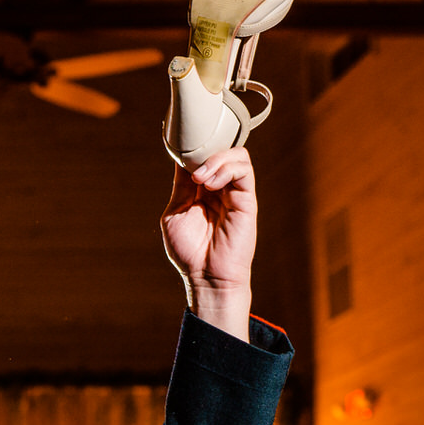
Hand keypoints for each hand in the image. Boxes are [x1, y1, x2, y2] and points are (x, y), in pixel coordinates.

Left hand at [159, 148, 255, 337]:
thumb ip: (180, 186)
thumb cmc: (189, 251)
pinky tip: (210, 184)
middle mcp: (221, 188)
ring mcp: (236, 193)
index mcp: (203, 190)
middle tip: (191, 169)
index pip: (204, 156)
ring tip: (200, 180)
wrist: (206, 277)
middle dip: (204, 151)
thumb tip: (180, 158)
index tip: (179, 147)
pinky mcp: (247, 200)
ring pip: (236, 155)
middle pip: (221, 150)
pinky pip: (244, 171)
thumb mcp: (176, 212)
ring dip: (215, 160)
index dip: (193, 148)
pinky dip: (226, 169)